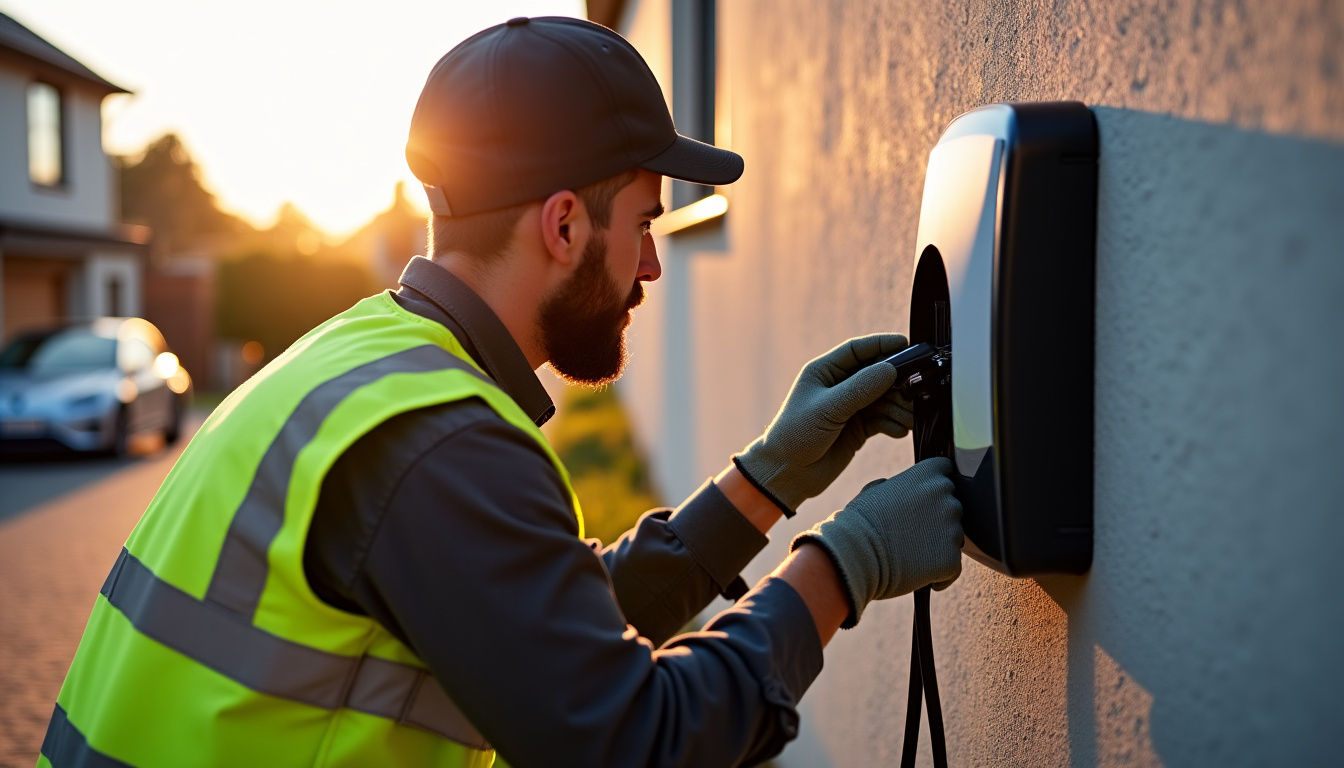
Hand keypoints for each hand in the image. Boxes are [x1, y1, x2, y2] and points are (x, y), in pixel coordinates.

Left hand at [733, 333, 912, 513]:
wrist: (787, 474)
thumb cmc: (795, 435)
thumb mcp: (828, 409)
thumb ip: (860, 389)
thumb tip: (890, 369)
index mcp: (824, 372)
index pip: (857, 350)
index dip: (882, 344)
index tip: (905, 344)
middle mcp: (839, 387)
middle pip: (876, 374)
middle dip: (897, 381)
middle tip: (916, 388)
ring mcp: (850, 408)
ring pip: (884, 398)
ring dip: (899, 406)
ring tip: (909, 417)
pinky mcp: (858, 428)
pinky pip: (883, 420)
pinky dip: (893, 423)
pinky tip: (898, 430)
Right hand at [791, 457, 963, 627]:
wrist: (855, 556)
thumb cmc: (858, 525)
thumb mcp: (872, 493)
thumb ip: (892, 486)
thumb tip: (890, 486)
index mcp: (927, 474)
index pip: (945, 470)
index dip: (935, 486)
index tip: (925, 499)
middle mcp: (945, 496)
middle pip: (953, 506)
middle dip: (938, 519)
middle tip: (912, 534)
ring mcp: (952, 528)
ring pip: (954, 538)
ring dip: (939, 546)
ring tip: (911, 556)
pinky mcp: (951, 558)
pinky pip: (953, 567)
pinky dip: (940, 573)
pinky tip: (919, 575)